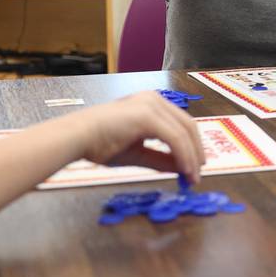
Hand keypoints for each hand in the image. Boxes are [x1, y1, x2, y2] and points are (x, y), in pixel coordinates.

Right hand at [75, 91, 203, 182]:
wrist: (77, 137)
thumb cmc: (99, 143)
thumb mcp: (137, 153)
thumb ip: (160, 158)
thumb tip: (182, 169)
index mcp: (150, 103)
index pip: (181, 123)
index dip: (192, 145)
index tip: (195, 166)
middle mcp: (154, 99)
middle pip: (188, 125)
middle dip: (196, 151)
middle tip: (198, 174)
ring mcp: (152, 105)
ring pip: (184, 132)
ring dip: (192, 157)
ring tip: (192, 177)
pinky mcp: (148, 116)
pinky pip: (175, 138)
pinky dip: (184, 156)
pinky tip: (185, 171)